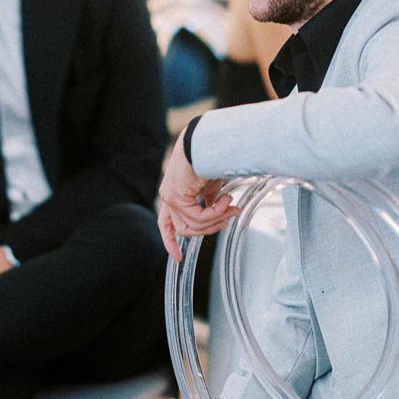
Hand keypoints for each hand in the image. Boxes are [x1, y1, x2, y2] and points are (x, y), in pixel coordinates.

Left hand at [157, 131, 238, 260]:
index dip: (170, 241)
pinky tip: (227, 200)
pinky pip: (198, 217)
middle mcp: (168, 198)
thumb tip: (220, 213)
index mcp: (174, 195)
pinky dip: (215, 213)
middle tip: (230, 216)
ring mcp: (170, 197)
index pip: (166, 224)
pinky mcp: (176, 196)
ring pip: (193, 226)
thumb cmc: (210, 157)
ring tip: (232, 206)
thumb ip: (209, 201)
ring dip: (216, 219)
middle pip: (185, 229)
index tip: (178, 257)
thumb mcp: (210, 185)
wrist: (205, 140)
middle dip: (210, 227)